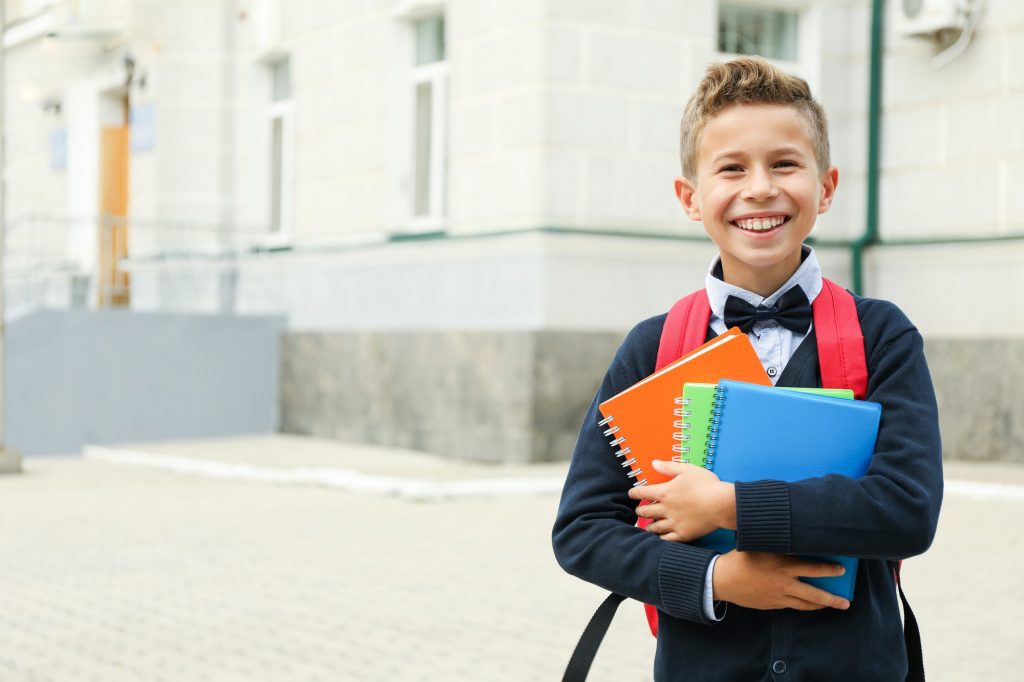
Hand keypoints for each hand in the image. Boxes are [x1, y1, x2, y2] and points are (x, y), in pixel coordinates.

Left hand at [628, 460, 735, 541]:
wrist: (722, 504)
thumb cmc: (706, 485)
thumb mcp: (687, 470)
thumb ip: (669, 467)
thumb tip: (653, 463)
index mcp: (665, 492)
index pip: (643, 493)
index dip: (634, 493)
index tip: (631, 494)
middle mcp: (666, 509)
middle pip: (646, 512)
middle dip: (640, 511)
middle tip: (639, 511)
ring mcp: (674, 523)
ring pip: (655, 527)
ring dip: (649, 526)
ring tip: (648, 525)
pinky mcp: (683, 534)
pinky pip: (667, 539)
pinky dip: (661, 538)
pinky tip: (660, 538)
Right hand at [713, 550, 850, 611]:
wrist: (721, 579)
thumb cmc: (740, 558)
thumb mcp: (760, 545)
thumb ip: (778, 542)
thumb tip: (794, 533)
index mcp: (783, 566)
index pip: (813, 569)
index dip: (830, 570)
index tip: (842, 570)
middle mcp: (784, 584)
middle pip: (815, 594)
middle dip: (833, 599)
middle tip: (846, 602)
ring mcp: (778, 597)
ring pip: (805, 604)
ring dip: (820, 606)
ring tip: (831, 605)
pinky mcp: (771, 605)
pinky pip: (791, 607)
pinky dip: (803, 606)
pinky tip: (808, 604)